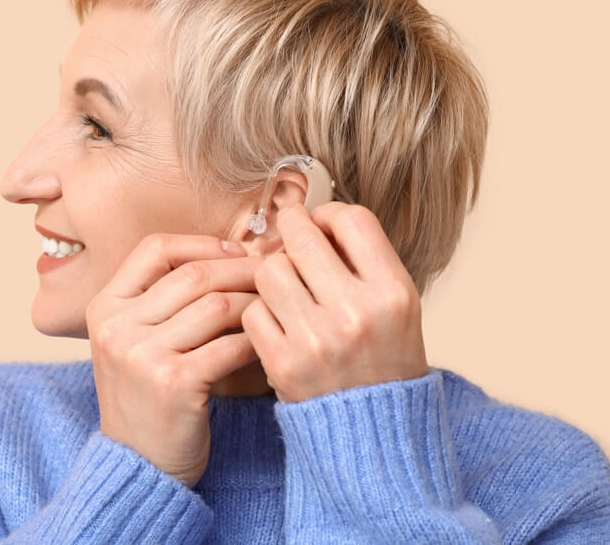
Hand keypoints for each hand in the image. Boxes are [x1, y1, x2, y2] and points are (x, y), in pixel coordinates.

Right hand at [86, 233, 263, 488]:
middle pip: (193, 274)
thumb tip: (225, 254)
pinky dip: (255, 340)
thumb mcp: (132, 342)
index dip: (200, 243)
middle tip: (273, 274)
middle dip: (241, 269)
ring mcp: (141, 355)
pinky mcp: (173, 383)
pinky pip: (229, 346)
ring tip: (274, 307)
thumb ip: (161, 301)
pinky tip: (267, 343)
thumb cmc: (146, 398)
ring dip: (254, 303)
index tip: (234, 251)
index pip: (154, 249)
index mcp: (104, 308)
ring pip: (216, 306)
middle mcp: (117, 327)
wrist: (137, 466)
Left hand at [241, 201, 428, 402]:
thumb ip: (363, 261)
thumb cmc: (384, 360)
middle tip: (287, 236)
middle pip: (302, 238)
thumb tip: (311, 217)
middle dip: (290, 230)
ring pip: (269, 270)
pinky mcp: (283, 363)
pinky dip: (261, 313)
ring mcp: (316, 339)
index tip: (319, 223)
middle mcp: (356, 312)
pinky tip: (278, 324)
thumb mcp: (397, 307)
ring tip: (286, 288)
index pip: (352, 220)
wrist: (376, 436)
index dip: (328, 213)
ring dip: (273, 273)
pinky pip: (253, 311)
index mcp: (393, 292)